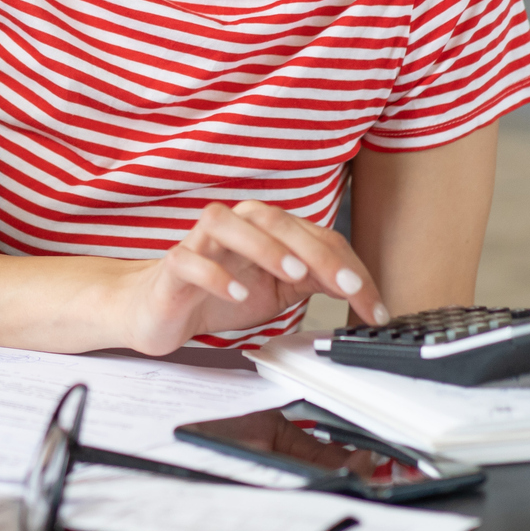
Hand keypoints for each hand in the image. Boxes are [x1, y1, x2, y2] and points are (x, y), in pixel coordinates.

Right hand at [117, 201, 385, 354]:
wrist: (157, 309)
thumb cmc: (215, 294)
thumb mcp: (277, 291)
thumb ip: (313, 281)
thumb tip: (358, 285)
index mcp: (263, 230)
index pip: (312, 236)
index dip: (348, 268)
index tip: (372, 304)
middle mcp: (232, 226)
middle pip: (275, 221)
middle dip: (316, 253)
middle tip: (346, 287)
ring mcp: (198, 243)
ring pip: (226, 223)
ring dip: (264, 246)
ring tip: (293, 274)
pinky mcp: (172, 266)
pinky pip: (188, 261)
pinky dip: (214, 274)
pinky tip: (235, 294)